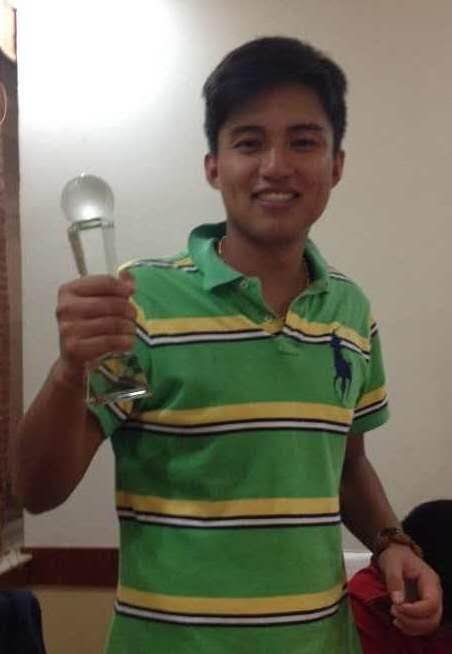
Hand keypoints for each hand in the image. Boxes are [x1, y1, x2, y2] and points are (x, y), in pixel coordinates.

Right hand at [54, 271, 136, 387]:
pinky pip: (109, 341)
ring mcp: (68, 329)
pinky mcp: (75, 348)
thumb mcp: (96, 302)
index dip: (122, 287)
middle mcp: (65, 308)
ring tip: (131, 329)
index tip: (131, 292)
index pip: (104, 282)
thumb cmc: (88, 326)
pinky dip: (124, 342)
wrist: (73, 357)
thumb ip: (113, 287)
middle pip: (110, 303)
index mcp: (69, 291)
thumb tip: (128, 277)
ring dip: (128, 327)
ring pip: (112, 323)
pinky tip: (128, 342)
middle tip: (133, 315)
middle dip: (128, 309)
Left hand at [377, 543, 442, 635]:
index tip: (397, 607)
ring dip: (412, 627)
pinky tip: (398, 622)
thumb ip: (394, 580)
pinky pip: (422, 625)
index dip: (415, 611)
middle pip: (433, 618)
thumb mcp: (392, 563)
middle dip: (413, 621)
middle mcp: (434, 593)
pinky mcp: (422, 608)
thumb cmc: (396, 556)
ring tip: (395, 618)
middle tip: (394, 612)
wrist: (396, 554)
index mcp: (430, 581)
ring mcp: (429, 602)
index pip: (431, 604)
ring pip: (429, 624)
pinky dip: (411, 628)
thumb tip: (397, 601)